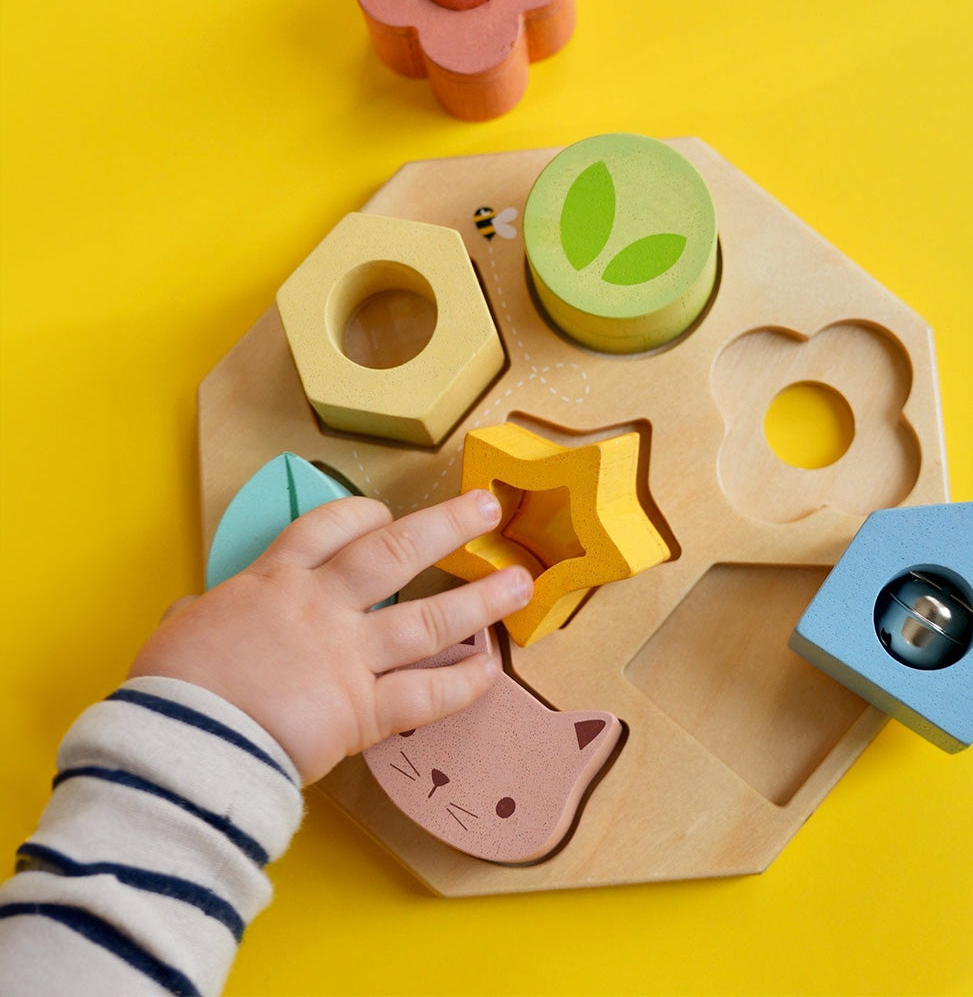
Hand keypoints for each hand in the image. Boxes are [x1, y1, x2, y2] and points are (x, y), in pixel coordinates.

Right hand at [127, 490, 530, 783]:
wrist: (184, 743)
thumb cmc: (172, 688)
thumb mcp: (178, 632)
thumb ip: (197, 615)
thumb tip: (187, 612)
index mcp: (273, 582)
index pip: (325, 529)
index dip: (361, 514)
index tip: (386, 511)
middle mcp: (323, 608)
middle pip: (395, 553)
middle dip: (446, 525)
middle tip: (486, 507)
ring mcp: (350, 656)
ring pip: (429, 619)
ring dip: (481, 599)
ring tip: (522, 581)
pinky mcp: (364, 710)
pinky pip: (426, 695)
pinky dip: (462, 683)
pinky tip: (491, 669)